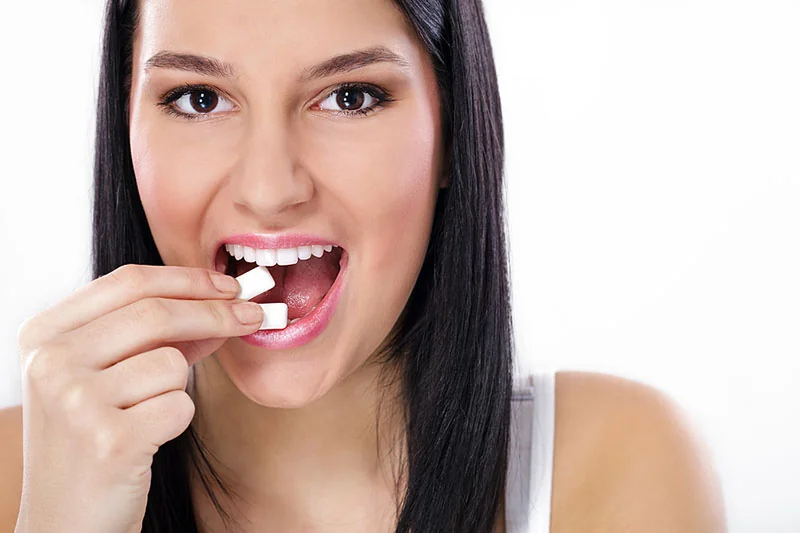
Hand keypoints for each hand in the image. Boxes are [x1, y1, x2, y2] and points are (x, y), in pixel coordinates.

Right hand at [14, 264, 261, 532]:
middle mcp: (51, 362)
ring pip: (171, 364)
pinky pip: (178, 406)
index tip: (230, 286)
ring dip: (176, 388)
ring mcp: (75, 401)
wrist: (65, 521)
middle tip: (255, 315)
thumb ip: (155, 336)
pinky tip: (145, 441)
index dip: (189, 280)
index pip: (130, 282)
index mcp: (44, 335)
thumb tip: (225, 301)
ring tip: (143, 417)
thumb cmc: (93, 442)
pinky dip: (176, 420)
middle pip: (157, 314)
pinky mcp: (109, 441)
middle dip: (217, 312)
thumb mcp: (106, 376)